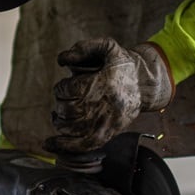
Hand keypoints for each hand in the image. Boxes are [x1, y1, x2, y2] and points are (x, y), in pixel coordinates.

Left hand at [45, 38, 173, 154]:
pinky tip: (50, 144)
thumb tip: (62, 59)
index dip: (62, 88)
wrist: (144, 84)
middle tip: (64, 99)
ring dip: (60, 122)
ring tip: (59, 115)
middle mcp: (106, 105)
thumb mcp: (108, 47)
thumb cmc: (122, 65)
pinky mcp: (109, 134)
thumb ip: (83, 48)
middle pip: (69, 110)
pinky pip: (83, 146)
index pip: (71, 89)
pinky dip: (64, 146)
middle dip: (61, 104)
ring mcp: (108, 122)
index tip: (65, 86)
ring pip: (72, 128)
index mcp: (105, 83)